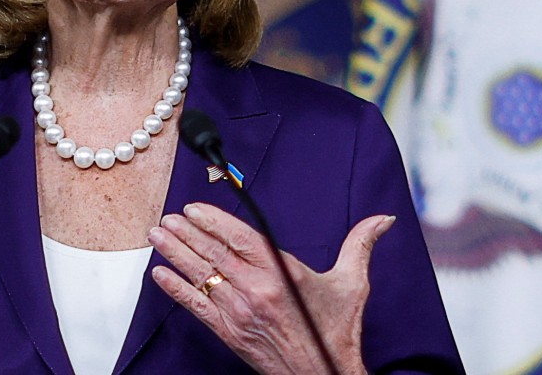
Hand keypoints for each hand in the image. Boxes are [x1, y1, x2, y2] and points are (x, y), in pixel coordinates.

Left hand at [148, 202, 395, 374]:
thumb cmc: (337, 331)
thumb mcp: (352, 284)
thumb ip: (361, 245)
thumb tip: (384, 219)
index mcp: (282, 272)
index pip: (240, 237)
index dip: (214, 220)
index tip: (195, 208)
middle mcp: (257, 289)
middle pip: (214, 253)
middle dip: (187, 233)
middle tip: (167, 217)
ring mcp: (239, 312)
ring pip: (201, 275)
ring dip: (176, 253)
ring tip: (157, 235)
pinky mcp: (229, 333)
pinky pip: (196, 306)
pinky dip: (176, 289)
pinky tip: (160, 274)